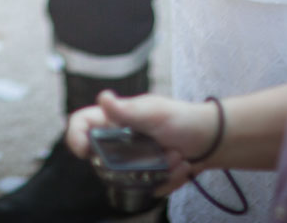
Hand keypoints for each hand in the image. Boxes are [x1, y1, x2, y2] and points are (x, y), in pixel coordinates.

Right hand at [65, 91, 217, 197]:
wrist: (210, 140)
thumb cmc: (181, 118)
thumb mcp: (154, 112)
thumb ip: (127, 111)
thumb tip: (103, 99)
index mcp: (115, 119)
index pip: (82, 124)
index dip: (75, 136)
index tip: (84, 150)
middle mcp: (119, 140)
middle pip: (106, 160)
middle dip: (138, 161)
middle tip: (164, 152)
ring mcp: (132, 161)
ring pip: (131, 178)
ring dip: (159, 170)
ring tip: (178, 157)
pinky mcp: (146, 177)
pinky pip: (150, 188)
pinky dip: (169, 179)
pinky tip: (182, 166)